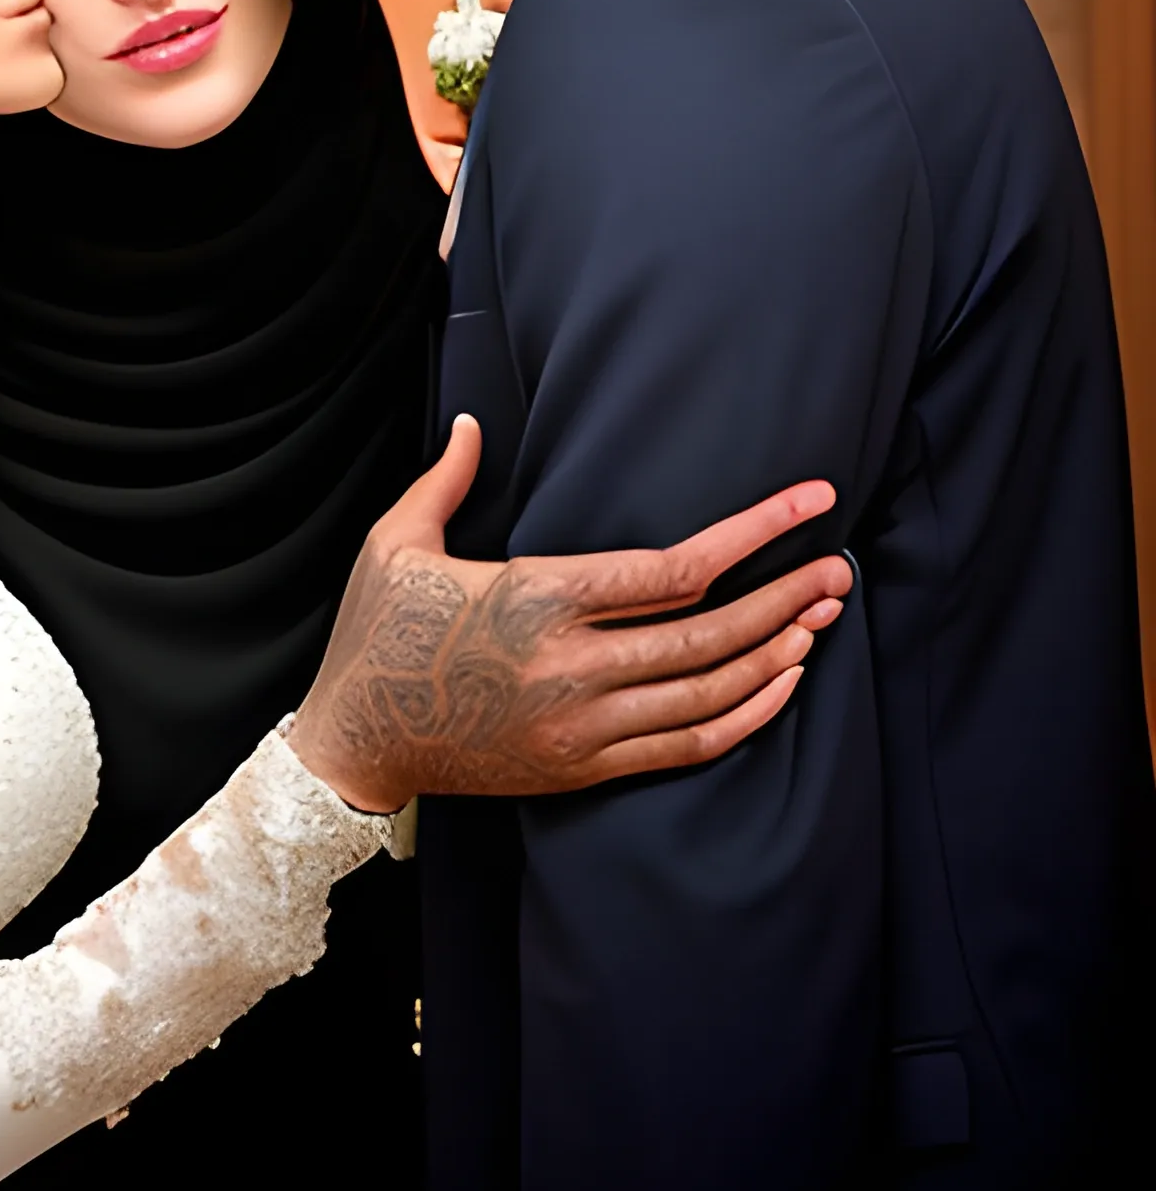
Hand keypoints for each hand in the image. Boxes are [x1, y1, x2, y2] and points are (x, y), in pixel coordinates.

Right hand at [287, 417, 850, 811]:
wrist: (354, 742)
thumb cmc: (375, 632)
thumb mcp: (395, 543)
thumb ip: (446, 479)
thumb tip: (476, 422)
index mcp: (535, 596)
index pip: (675, 566)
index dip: (755, 533)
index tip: (809, 505)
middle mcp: (570, 665)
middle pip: (713, 632)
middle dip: (787, 597)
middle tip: (836, 571)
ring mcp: (582, 725)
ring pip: (712, 693)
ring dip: (778, 654)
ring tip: (820, 618)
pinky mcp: (582, 768)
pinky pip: (690, 748)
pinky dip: (748, 716)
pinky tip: (780, 684)